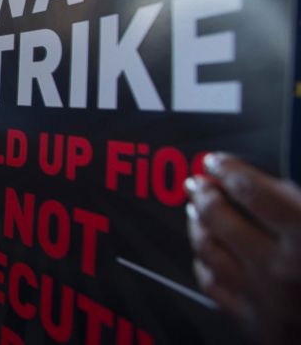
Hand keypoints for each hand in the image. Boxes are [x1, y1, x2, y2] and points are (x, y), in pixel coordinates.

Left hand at [185, 153, 300, 343]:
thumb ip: (299, 204)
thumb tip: (264, 185)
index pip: (253, 191)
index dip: (229, 169)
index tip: (218, 161)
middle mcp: (283, 270)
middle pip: (221, 218)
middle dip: (205, 194)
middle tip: (199, 183)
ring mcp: (266, 299)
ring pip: (209, 250)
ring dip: (198, 224)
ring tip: (197, 210)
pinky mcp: (257, 325)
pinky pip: (213, 285)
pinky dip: (204, 262)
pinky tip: (206, 252)